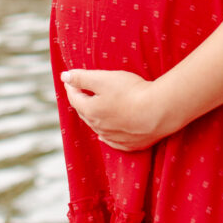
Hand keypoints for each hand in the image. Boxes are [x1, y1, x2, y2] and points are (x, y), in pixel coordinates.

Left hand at [61, 69, 175, 151]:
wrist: (158, 112)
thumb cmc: (131, 92)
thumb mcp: (104, 79)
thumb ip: (82, 78)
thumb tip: (64, 77)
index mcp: (91, 111)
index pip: (74, 98)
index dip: (71, 86)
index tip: (70, 78)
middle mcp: (99, 128)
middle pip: (85, 113)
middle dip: (81, 101)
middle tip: (79, 92)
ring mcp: (114, 138)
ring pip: (97, 127)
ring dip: (93, 117)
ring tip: (93, 108)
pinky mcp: (129, 144)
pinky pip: (112, 140)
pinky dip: (106, 134)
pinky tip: (104, 134)